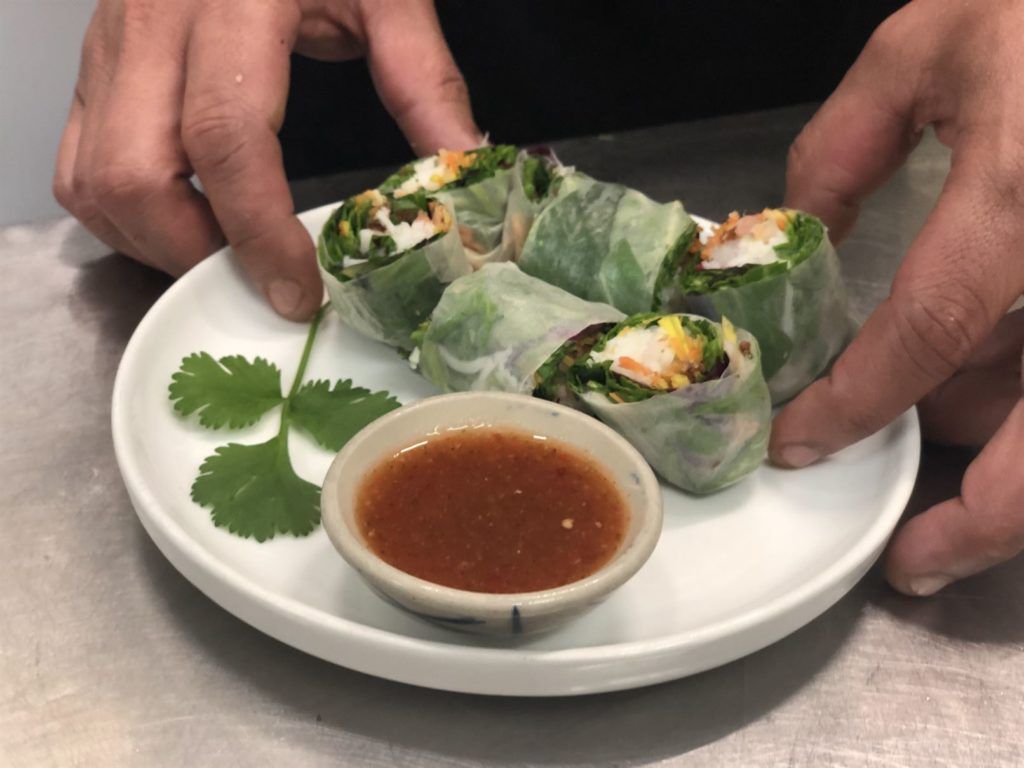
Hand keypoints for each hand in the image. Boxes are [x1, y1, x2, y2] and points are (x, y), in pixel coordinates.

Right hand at [53, 0, 479, 319]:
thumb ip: (422, 80)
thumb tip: (463, 167)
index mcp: (229, 3)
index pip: (228, 136)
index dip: (260, 230)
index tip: (299, 291)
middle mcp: (151, 25)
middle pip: (137, 173)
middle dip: (196, 251)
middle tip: (258, 279)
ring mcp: (109, 47)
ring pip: (94, 180)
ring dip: (154, 242)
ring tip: (225, 255)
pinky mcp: (93, 66)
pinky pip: (78, 165)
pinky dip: (122, 218)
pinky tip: (181, 223)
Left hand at [773, 0, 1023, 595]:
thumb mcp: (935, 44)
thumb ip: (848, 143)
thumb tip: (795, 232)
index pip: (929, 328)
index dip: (859, 401)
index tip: (802, 445)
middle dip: (988, 518)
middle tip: (918, 558)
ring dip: (1015, 471)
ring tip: (953, 497)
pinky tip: (998, 409)